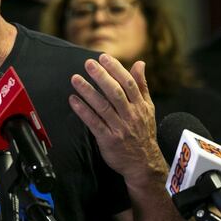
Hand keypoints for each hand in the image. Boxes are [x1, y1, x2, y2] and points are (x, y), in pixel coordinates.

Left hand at [68, 54, 164, 184]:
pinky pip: (94, 123)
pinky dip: (83, 111)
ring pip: (103, 106)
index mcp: (140, 106)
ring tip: (75, 79)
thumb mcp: (148, 108)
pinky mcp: (108, 139)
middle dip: (101, 76)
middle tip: (88, 64)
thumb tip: (139, 63)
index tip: (103, 57)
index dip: (116, 69)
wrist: (144, 163)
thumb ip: (142, 86)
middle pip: (115, 92)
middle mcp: (130, 115)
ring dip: (88, 91)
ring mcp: (119, 128)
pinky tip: (73, 100)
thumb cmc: (144, 132)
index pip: (128, 83)